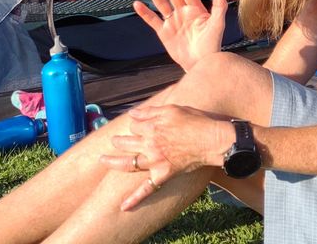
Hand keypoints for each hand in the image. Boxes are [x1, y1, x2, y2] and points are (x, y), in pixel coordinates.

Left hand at [99, 104, 229, 210]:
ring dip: (113, 162)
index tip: (139, 127)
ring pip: (128, 164)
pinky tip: (123, 207)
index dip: (136, 126)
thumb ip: (151, 112)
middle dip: (119, 141)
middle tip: (115, 141)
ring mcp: (155, 161)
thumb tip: (133, 113)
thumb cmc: (197, 122)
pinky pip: (147, 189)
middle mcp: (150, 144)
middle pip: (126, 142)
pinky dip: (135, 199)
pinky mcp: (163, 175)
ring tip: (103, 160)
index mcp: (152, 127)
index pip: (134, 126)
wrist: (213, 140)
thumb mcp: (173, 110)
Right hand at [133, 0, 227, 71]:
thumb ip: (219, 6)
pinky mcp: (164, 32)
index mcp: (196, 9)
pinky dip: (145, 13)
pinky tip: (138, 4)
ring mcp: (173, 22)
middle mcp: (183, 13)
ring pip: (162, 4)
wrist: (200, 64)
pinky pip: (153, 20)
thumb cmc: (211, 45)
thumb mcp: (217, 24)